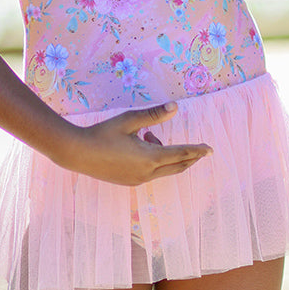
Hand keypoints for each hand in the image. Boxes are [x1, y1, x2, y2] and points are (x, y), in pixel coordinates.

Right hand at [62, 102, 212, 185]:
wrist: (78, 154)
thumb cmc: (103, 133)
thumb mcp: (129, 120)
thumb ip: (153, 115)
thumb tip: (175, 107)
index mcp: (150, 157)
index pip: (181, 154)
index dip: (197, 150)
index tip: (210, 149)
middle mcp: (147, 173)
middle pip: (177, 166)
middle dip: (190, 157)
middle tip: (200, 149)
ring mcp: (138, 180)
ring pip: (164, 170)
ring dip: (167, 155)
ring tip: (150, 134)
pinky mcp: (129, 182)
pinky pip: (152, 173)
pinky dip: (156, 161)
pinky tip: (141, 145)